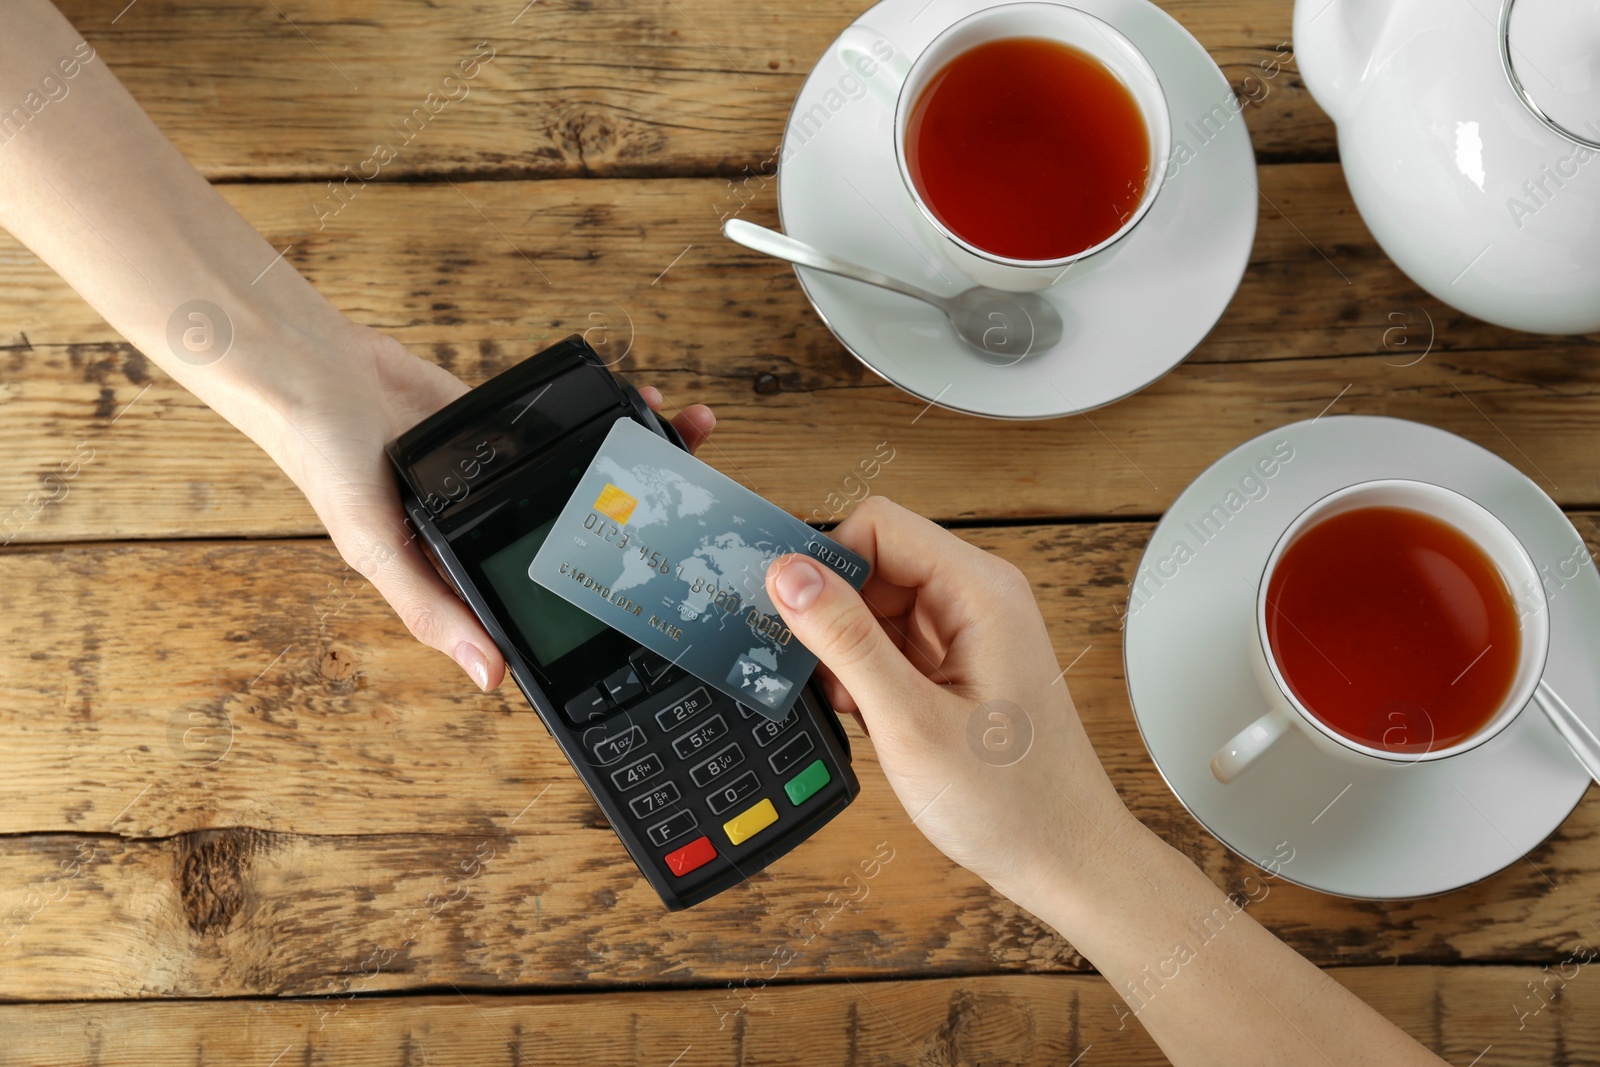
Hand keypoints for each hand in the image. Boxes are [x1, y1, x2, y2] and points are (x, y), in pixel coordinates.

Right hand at [271, 321, 714, 691]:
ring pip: (595, 476)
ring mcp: (512, 478)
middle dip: (651, 518)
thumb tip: (488, 676)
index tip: (670, 593)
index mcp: (469, 570)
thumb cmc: (329, 464)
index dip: (610, 600)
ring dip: (646, 459)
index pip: (549, 600)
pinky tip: (649, 409)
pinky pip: (575, 428)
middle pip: (589, 531)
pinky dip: (612, 417)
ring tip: (695, 442)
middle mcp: (498, 528)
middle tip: (705, 507)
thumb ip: (430, 610)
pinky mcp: (514, 431)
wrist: (316, 370)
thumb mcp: (376, 551)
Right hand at [764, 496, 1131, 901]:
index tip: (796, 618)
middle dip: (836, 615)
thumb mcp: (910, 722)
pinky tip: (874, 716)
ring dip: (850, 651)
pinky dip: (869, 673)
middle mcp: (980, 596)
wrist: (1064, 858)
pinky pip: (893, 639)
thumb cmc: (1012, 802)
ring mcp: (972, 628)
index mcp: (981, 591)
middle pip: (875, 561)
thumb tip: (791, 574)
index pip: (879, 525)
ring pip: (877, 603)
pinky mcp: (961, 659)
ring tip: (859, 708)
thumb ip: (846, 642)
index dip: (828, 565)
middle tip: (828, 679)